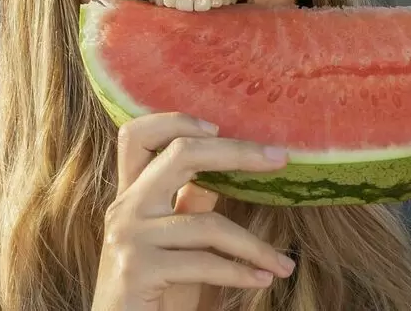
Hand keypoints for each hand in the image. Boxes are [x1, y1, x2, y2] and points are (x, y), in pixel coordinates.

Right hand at [91, 112, 296, 310]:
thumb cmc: (154, 290)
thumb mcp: (176, 241)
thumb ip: (191, 204)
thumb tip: (226, 172)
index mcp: (132, 194)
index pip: (137, 135)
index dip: (176, 120)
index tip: (219, 127)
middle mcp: (126, 208)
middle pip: (180, 153)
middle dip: (236, 152)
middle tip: (279, 159)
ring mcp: (129, 237)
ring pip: (207, 222)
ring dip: (256, 246)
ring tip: (283, 264)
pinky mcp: (137, 270)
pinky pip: (205, 262)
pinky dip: (242, 272)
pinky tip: (264, 279)